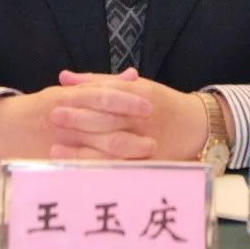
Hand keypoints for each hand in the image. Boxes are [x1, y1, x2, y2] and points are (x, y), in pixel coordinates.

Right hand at [0, 73, 154, 163]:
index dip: (126, 101)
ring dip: (122, 154)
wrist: (1, 127)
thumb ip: (101, 83)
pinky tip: (121, 173)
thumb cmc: (41, 107)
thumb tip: (133, 75)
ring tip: (145, 156)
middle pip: (102, 125)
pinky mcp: (53, 162)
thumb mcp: (67, 90)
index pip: (101, 96)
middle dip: (130, 133)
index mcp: (67, 96)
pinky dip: (102, 170)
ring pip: (95, 149)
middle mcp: (64, 118)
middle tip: (154, 140)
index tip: (148, 106)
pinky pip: (82, 167)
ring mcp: (58, 141)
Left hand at [53, 69, 207, 160]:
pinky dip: (99, 170)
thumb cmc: (160, 103)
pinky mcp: (149, 164)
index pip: (109, 95)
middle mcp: (144, 119)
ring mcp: (147, 143)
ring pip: (112, 147)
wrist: (196, 126)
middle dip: (79, 120)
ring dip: (83, 150)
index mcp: (141, 95)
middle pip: (108, 119)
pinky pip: (121, 169)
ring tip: (54, 150)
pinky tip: (77, 171)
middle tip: (53, 118)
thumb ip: (99, 81)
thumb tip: (64, 77)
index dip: (83, 98)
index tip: (58, 98)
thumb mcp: (136, 85)